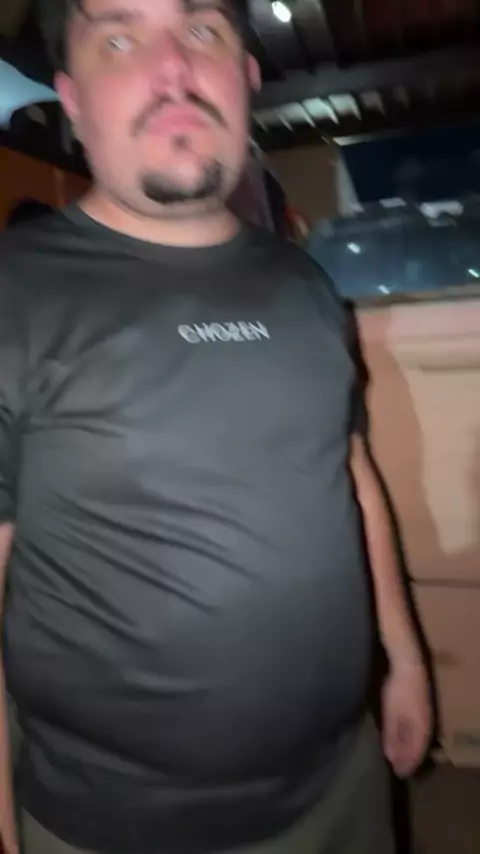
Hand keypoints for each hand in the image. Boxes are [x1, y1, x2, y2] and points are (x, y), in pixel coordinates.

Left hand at [381, 658, 432, 777]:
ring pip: (418, 739)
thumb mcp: (392, 715)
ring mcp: (424, 715)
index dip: (407, 764)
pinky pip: (417, 730)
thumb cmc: (399, 691)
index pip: (415, 754)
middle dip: (408, 759)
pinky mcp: (421, 708)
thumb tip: (392, 757)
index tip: (399, 774)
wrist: (408, 666)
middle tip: (398, 768)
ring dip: (409, 749)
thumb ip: (392, 736)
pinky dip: (409, 738)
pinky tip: (402, 737)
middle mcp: (426, 725)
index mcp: (421, 730)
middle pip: (418, 748)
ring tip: (399, 756)